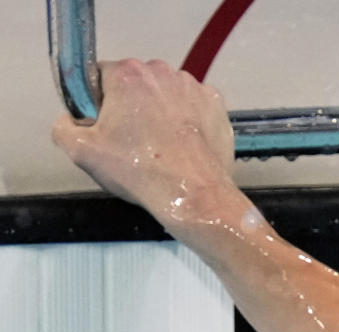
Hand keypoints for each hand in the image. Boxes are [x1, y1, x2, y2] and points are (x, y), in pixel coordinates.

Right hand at [52, 59, 236, 223]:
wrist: (193, 193)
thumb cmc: (139, 171)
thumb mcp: (81, 151)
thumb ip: (63, 127)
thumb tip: (69, 119)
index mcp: (127, 73)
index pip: (99, 77)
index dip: (97, 103)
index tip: (104, 127)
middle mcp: (163, 71)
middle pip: (135, 84)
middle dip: (129, 106)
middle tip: (132, 141)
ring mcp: (194, 87)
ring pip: (165, 94)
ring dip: (159, 112)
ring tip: (159, 146)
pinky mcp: (216, 105)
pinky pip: (193, 106)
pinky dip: (187, 120)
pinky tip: (182, 144)